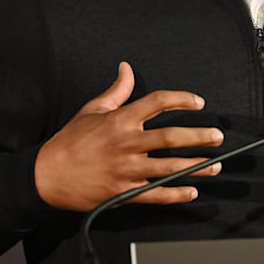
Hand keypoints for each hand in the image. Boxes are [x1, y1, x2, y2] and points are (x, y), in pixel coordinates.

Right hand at [34, 62, 223, 210]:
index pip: (158, 102)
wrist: (46, 175)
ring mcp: (126, 170)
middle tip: (217, 136)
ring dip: (196, 167)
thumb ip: (116, 90)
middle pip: (171, 137)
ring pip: (169, 167)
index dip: (181, 99)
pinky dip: (176, 195)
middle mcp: (126, 144)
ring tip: (215, 165)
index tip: (198, 102)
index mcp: (120, 120)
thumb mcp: (92, 109)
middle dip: (199, 137)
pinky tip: (191, 192)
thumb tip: (127, 68)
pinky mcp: (123, 192)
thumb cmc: (70, 141)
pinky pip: (155, 194)